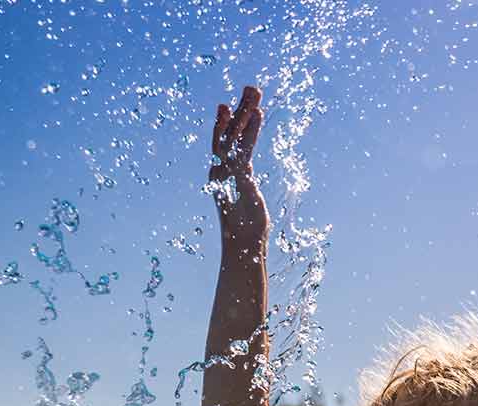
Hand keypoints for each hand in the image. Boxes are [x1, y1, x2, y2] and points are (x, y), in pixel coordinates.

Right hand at [209, 85, 268, 246]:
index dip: (228, 122)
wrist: (243, 246)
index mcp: (222, 172)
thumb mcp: (247, 196)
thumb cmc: (247, 226)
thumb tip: (245, 170)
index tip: (231, 104)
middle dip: (239, 109)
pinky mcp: (237, 177)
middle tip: (249, 87)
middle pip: (228, 132)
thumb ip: (244, 179)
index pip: (225, 142)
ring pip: (234, 136)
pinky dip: (250, 130)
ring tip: (253, 92)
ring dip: (245, 112)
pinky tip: (257, 114)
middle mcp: (221, 169)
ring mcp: (227, 172)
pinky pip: (244, 148)